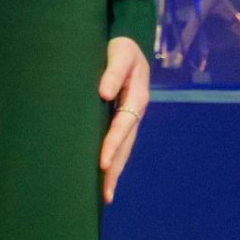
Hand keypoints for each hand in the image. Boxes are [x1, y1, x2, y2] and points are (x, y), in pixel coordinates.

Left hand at [99, 35, 151, 202]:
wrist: (125, 44)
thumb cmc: (121, 46)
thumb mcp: (120, 51)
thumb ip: (113, 70)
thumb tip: (104, 92)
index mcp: (137, 96)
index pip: (123, 125)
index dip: (113, 144)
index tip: (102, 162)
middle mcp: (135, 111)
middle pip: (126, 144)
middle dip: (115, 169)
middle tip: (105, 194)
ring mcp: (129, 117)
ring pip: (124, 148)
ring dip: (115, 171)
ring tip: (105, 195)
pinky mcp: (120, 118)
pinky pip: (119, 142)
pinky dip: (114, 160)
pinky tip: (105, 175)